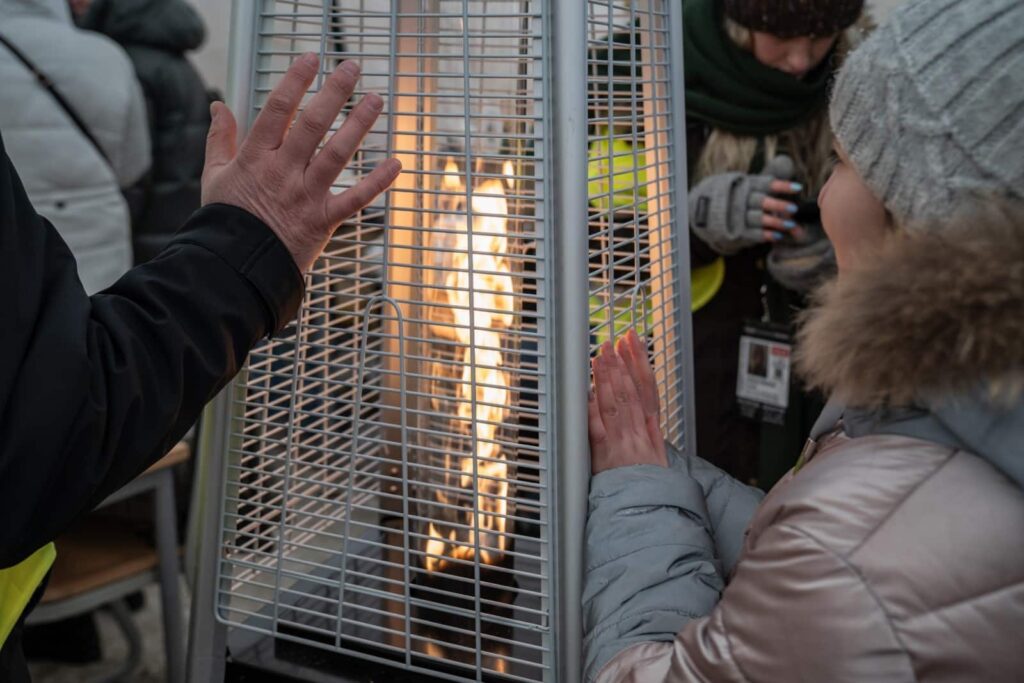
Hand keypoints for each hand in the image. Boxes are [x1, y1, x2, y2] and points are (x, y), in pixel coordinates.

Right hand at [201, 54, 401, 272]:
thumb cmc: (227, 221)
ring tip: (376, 101)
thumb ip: (219, 140)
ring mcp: (305, 196)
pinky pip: (355, 199)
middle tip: (352, 68)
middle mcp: (283, 173)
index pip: (277, 110)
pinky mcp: (323, 221)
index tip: (311, 58)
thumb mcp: (214, 177)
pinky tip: (396, 164)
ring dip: (358, 125)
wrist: (237, 268)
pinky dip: (378, 183)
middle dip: (334, 93)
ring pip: (336, 154)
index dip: (295, 81)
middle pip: (311, 125)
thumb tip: (218, 106)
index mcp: (255, 159)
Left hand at [587, 330, 667, 473]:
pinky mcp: (605, 457)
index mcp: (651, 431)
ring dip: (607, 377)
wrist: (648, 514)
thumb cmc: (650, 487)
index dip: (640, 363)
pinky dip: (592, 408)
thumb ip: (650, 431)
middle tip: (613, 341)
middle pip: (630, 391)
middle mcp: (638, 433)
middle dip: (621, 363)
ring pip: (615, 403)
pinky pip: (597, 428)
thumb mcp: (658, 456)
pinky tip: (588, 391)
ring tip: (601, 355)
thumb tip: (644, 409)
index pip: (647, 388)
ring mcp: (621, 444)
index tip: (634, 343)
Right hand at [688, 154, 804, 253]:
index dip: (781, 186)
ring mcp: (736, 216)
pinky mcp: (735, 231)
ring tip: (790, 225)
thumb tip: (787, 161)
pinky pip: (752, 233)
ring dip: (775, 222)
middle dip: (777, 206)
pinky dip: (765, 235)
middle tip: (794, 208)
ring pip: (758, 219)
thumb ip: (764, 177)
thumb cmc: (730, 195)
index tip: (797, 188)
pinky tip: (777, 235)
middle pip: (760, 202)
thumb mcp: (742, 181)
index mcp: (743, 184)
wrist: (700, 213)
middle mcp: (739, 199)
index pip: (764, 184)